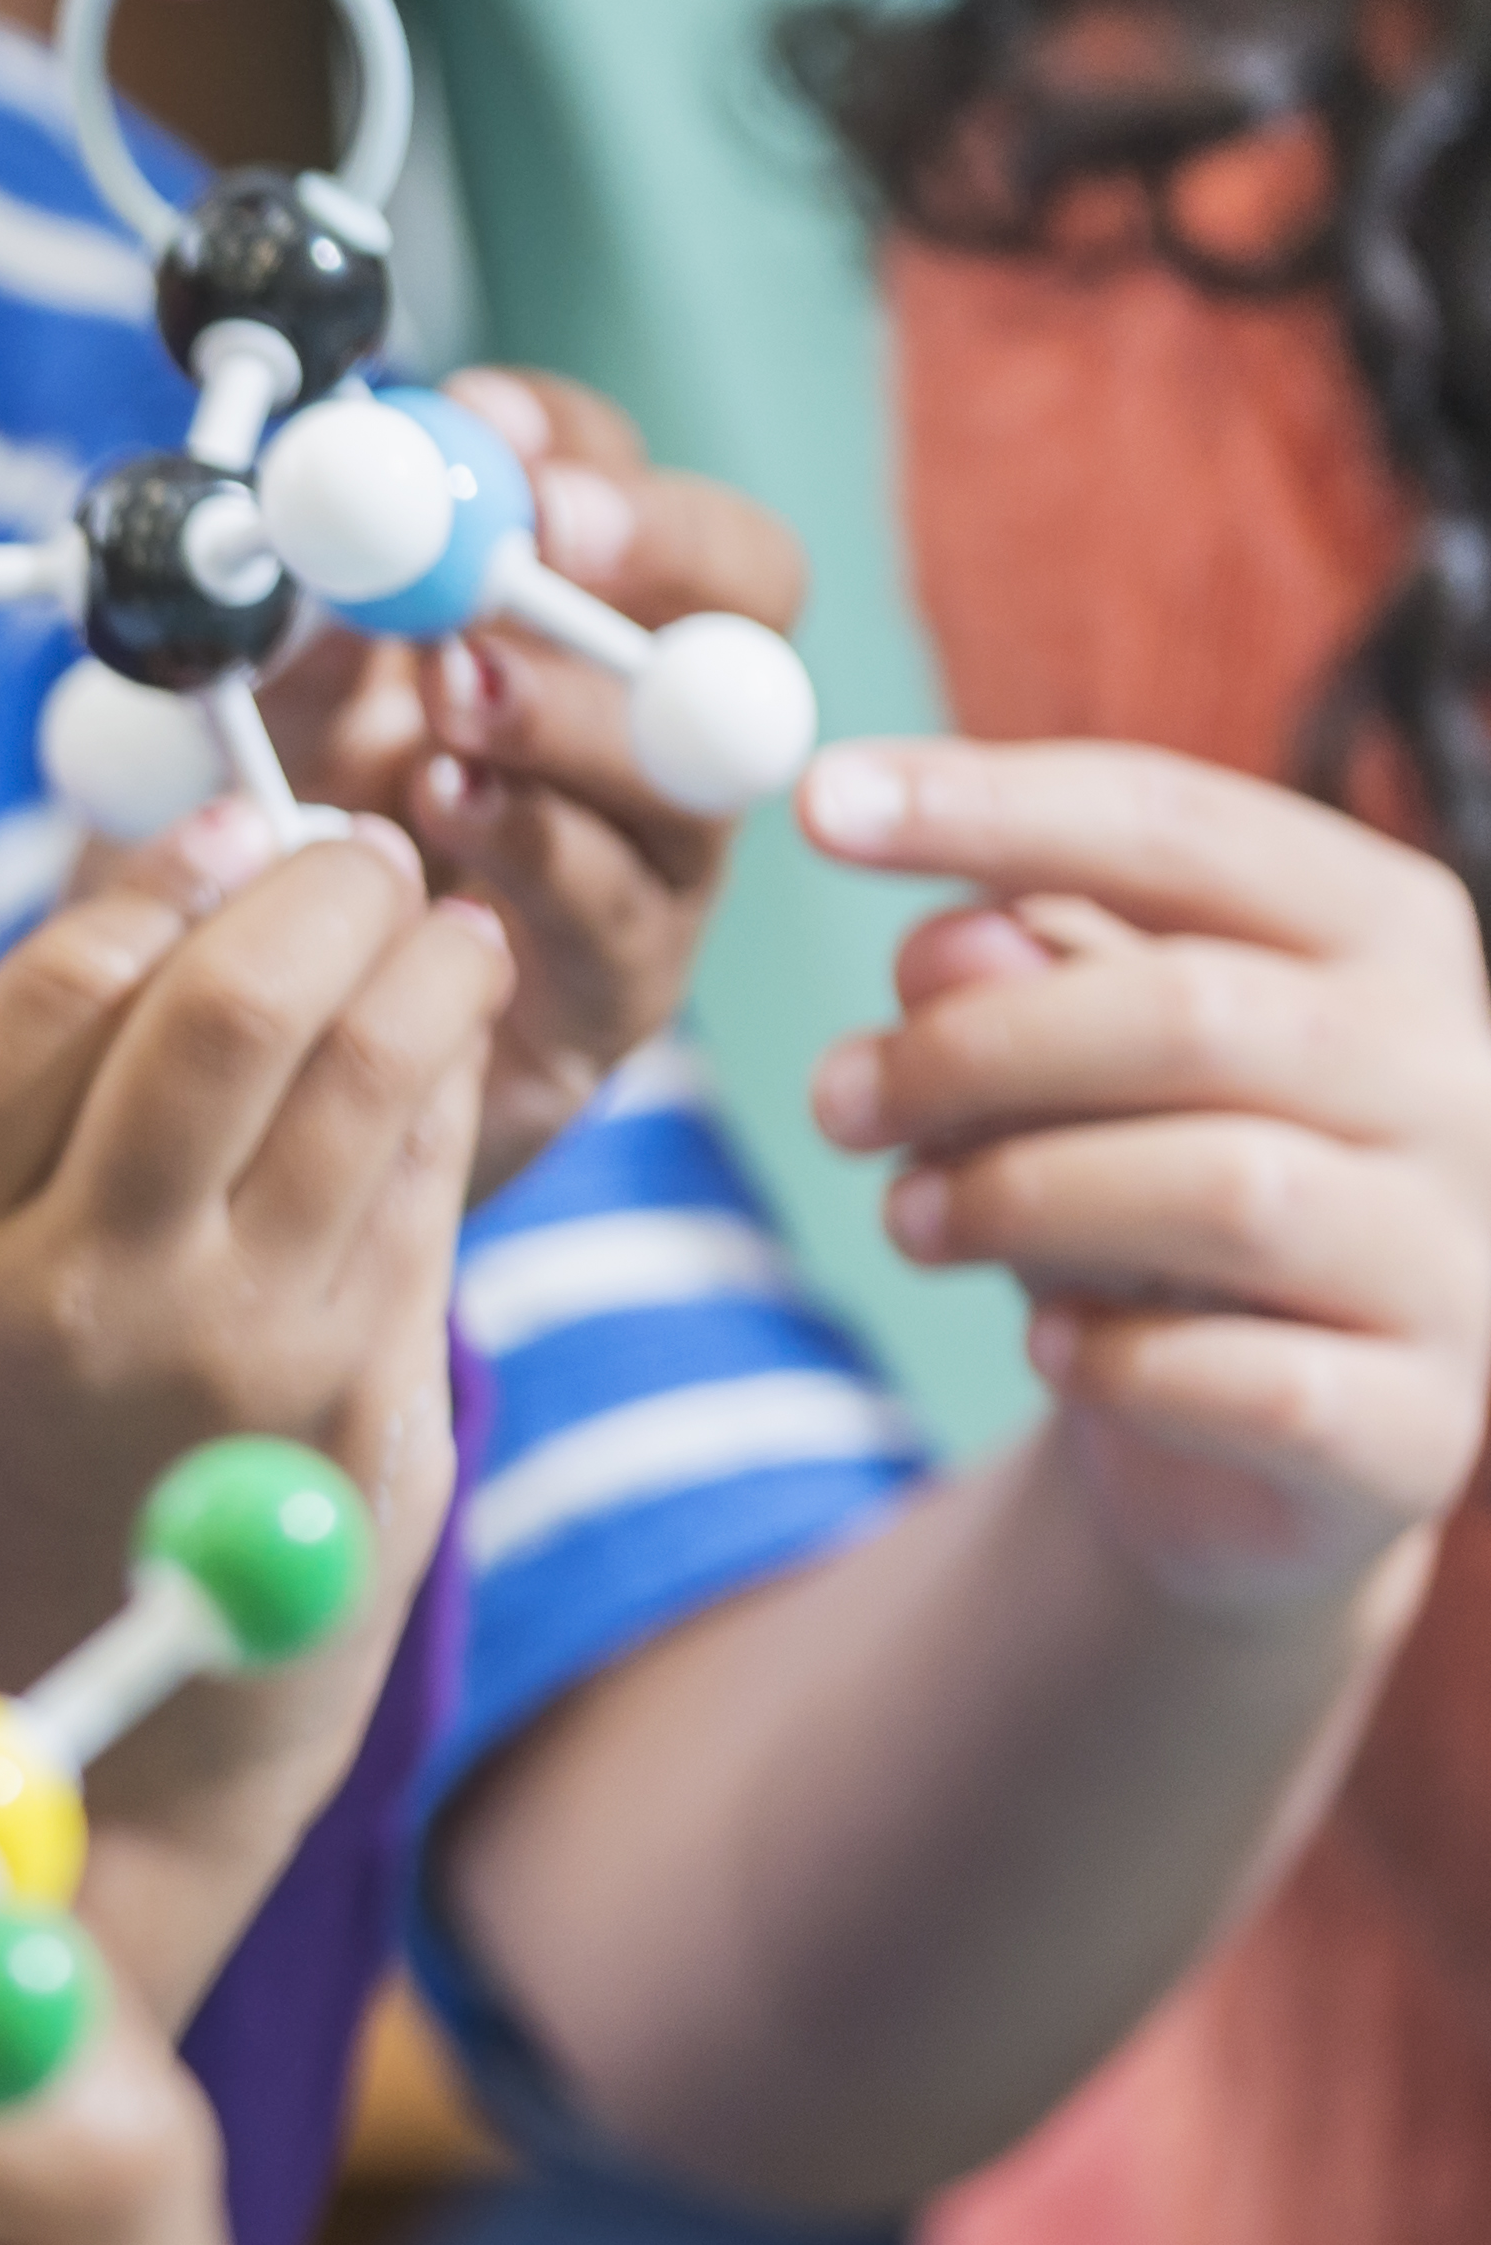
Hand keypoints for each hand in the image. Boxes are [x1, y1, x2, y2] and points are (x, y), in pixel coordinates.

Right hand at [0, 825, 493, 2018]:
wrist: (69, 1711)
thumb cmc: (8, 1435)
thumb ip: (47, 1074)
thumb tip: (205, 844)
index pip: (65, 980)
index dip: (179, 866)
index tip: (246, 816)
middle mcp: (61, 1293)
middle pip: (229, 1004)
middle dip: (329, 886)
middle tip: (372, 854)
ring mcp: (222, 1353)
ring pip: (368, 1073)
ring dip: (430, 963)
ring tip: (442, 933)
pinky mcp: (356, 1404)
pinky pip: (425, 1183)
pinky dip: (447, 1090)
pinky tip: (439, 1064)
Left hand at [264, 370, 806, 1193]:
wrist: (229, 1057)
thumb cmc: (247, 849)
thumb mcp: (244, 705)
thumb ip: (289, 615)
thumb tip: (303, 509)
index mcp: (542, 611)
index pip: (610, 481)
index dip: (566, 442)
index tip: (481, 425)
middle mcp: (633, 711)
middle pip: (743, 590)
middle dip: (657, 549)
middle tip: (545, 540)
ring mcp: (652, 845)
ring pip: (706, 750)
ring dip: (581, 709)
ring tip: (459, 702)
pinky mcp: (622, 979)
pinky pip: (628, 903)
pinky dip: (539, 849)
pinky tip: (444, 820)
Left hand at [804, 733, 1490, 1621]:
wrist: (1248, 1443)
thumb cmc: (1146, 1198)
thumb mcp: (1066, 1072)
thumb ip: (1022, 983)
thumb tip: (948, 933)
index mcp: (1381, 936)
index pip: (1186, 828)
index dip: (997, 805)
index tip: (818, 800)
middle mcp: (1456, 1075)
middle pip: (1193, 1013)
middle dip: (972, 1049)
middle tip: (836, 1098)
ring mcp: (1456, 1253)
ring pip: (1225, 1190)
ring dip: (1017, 1199)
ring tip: (908, 1217)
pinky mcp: (1415, 1422)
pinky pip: (1250, 1380)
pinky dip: (1114, 1358)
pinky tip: (1051, 1346)